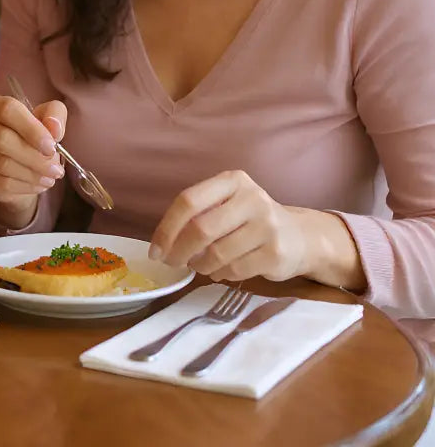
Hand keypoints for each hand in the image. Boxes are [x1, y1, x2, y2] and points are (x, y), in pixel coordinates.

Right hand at [0, 94, 65, 217]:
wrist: (20, 162)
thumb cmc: (33, 134)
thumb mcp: (49, 117)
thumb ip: (54, 115)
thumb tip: (54, 128)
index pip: (8, 110)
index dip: (31, 129)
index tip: (51, 146)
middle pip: (2, 139)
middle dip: (34, 157)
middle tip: (55, 169)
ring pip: (3, 165)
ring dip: (32, 174)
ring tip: (50, 177)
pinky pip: (1, 183)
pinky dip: (25, 186)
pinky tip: (39, 184)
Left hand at [149, 170, 308, 282]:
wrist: (300, 236)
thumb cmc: (249, 219)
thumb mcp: (226, 203)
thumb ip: (198, 213)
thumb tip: (163, 243)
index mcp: (233, 180)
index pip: (188, 201)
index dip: (167, 228)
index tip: (155, 249)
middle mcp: (252, 199)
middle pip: (201, 229)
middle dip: (179, 251)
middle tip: (171, 262)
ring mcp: (267, 226)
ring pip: (217, 254)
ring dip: (200, 265)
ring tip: (198, 265)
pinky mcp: (276, 254)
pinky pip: (234, 270)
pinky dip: (219, 274)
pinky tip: (219, 270)